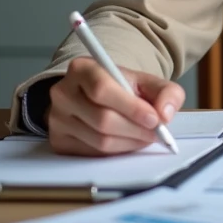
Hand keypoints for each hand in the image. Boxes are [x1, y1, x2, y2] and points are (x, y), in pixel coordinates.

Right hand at [47, 57, 184, 155]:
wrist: (96, 98)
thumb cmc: (123, 88)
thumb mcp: (147, 82)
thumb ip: (166, 92)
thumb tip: (166, 114)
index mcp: (82, 69)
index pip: (102, 89)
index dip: (131, 107)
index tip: (155, 119)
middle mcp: (63, 93)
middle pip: (102, 119)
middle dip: (136, 129)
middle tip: (156, 133)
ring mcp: (57, 119)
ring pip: (99, 140)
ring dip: (130, 143)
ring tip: (145, 137)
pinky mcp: (58, 141)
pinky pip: (93, 153)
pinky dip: (117, 152)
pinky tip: (128, 142)